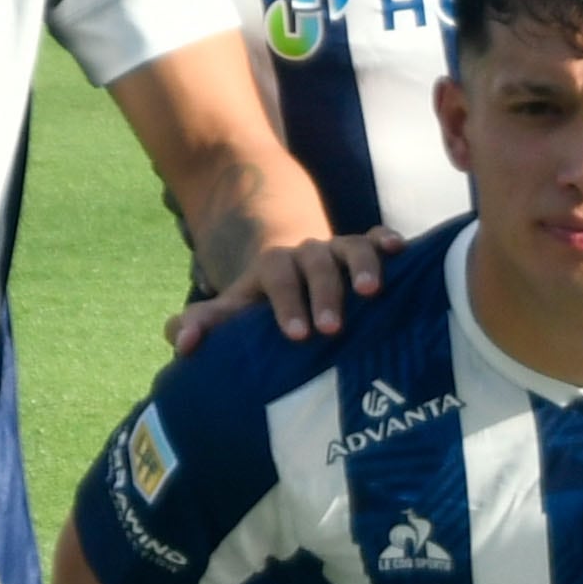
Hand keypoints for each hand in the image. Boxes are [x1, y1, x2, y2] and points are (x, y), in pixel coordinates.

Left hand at [163, 224, 397, 351]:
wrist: (289, 273)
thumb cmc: (262, 307)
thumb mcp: (230, 312)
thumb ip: (201, 325)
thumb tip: (182, 346)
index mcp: (273, 268)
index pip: (276, 276)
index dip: (287, 302)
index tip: (296, 335)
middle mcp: (307, 254)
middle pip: (315, 262)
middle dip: (324, 293)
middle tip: (331, 328)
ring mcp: (337, 250)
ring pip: (350, 246)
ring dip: (362, 265)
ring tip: (372, 292)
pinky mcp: (365, 250)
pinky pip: (376, 237)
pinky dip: (387, 240)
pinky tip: (400, 250)